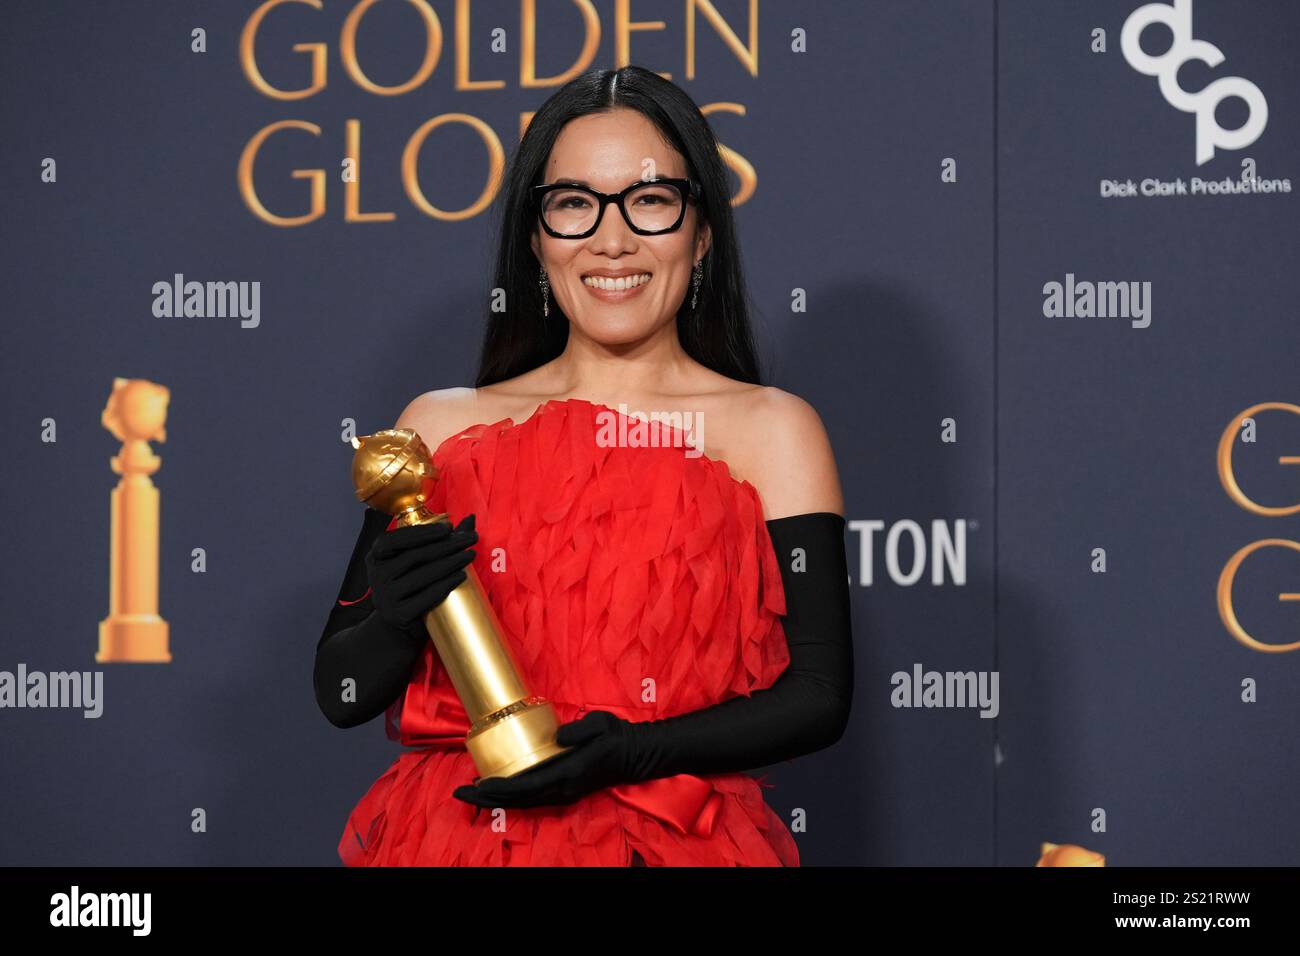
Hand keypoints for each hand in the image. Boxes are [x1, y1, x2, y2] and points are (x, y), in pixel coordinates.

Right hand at [366, 514, 477, 631]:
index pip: (397, 539)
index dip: (423, 532)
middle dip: (446, 545)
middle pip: (415, 556)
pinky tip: (461, 576)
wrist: (395, 625)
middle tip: (470, 539)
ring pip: (422, 575)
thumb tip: (471, 518)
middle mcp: (377, 575)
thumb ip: (439, 540)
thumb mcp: (414, 561)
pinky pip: (426, 597)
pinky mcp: (398, 614)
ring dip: (450, 563)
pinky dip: (445, 585)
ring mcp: (386, 596)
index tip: (449, 527)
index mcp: (376, 556)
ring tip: (470, 555)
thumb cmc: (410, 585)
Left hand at [453, 711, 642, 808]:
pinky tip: (499, 788)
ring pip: (524, 801)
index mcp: (568, 772)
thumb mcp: (600, 724)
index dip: (500, 787)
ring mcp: (564, 792)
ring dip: (497, 798)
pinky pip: (532, 797)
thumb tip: (557, 736)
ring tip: (472, 791)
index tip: (477, 784)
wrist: (636, 755)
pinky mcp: (565, 790)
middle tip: (460, 791)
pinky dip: (512, 795)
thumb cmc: (617, 736)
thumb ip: (579, 730)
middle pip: (519, 798)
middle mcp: (563, 788)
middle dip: (488, 796)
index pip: (527, 785)